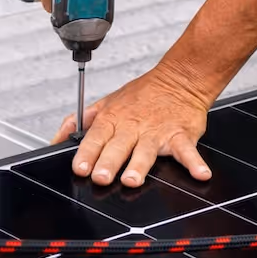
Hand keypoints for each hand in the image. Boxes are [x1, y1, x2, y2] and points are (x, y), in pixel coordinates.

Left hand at [57, 62, 212, 187]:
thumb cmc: (143, 94)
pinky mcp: (181, 135)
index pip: (96, 136)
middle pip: (118, 145)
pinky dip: (195, 163)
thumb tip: (56, 139)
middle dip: (108, 161)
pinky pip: (188, 151)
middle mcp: (134, 126)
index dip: (87, 152)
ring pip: (147, 150)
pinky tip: (200, 174)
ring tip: (132, 179)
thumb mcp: (107, 102)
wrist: (181, 78)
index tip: (79, 167)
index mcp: (114, 118)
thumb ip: (81, 121)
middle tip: (101, 177)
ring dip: (140, 165)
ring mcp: (157, 131)